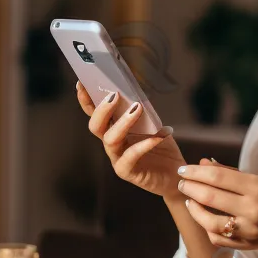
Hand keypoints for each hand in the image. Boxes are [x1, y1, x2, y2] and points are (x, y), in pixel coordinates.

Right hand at [76, 81, 184, 197]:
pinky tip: (159, 135)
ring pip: (110, 139)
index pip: (94, 113)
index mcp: (114, 129)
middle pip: (95, 126)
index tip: (82, 83)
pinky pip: (131, 156)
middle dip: (102, 109)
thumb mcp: (154, 124)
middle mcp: (111, 143)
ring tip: (137, 108)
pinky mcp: (127, 172)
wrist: (174, 174)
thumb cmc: (162, 147)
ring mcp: (117, 158)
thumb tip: (138, 92)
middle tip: (114, 95)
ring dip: (123, 122)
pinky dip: (145, 143)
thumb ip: (144, 110)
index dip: (86, 99)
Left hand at [176, 158, 257, 254]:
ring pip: (210, 222)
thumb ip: (232, 173)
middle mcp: (253, 209)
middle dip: (191, 188)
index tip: (183, 169)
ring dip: (195, 209)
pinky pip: (219, 238)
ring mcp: (250, 230)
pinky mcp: (248, 245)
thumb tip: (204, 162)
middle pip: (211, 197)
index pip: (219, 177)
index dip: (197, 172)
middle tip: (181, 181)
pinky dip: (207, 227)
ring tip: (190, 200)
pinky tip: (204, 217)